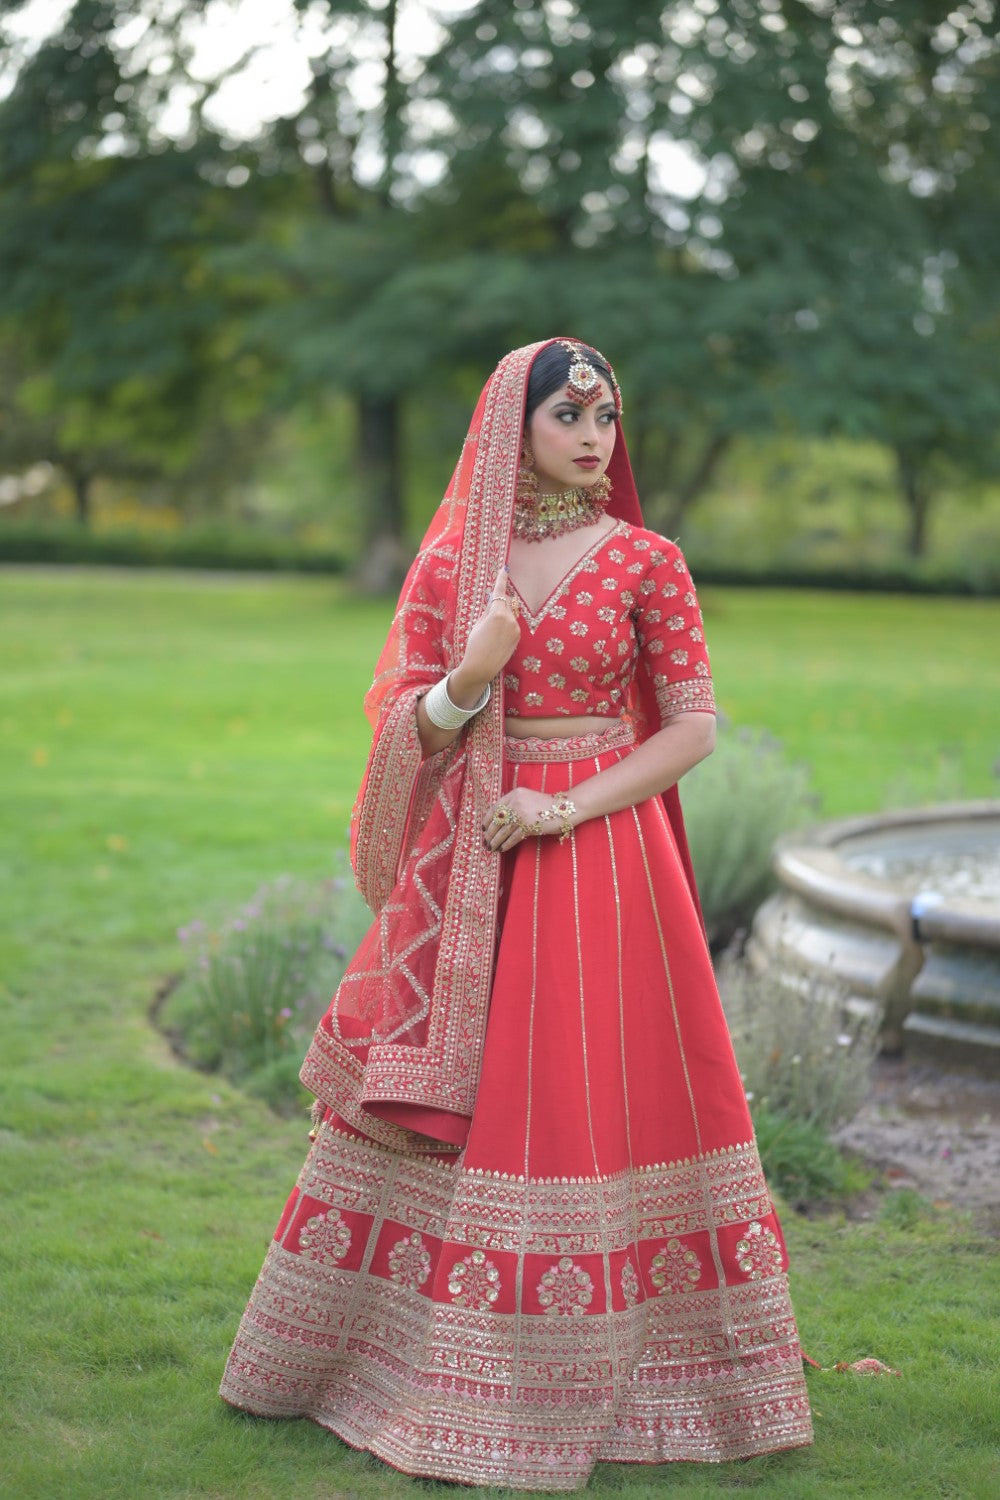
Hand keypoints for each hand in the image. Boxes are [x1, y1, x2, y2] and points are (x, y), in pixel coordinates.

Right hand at [453, 569, 520, 701]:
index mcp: (498, 614)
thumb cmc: (475, 645)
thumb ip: (488, 611)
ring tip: (490, 632)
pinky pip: (512, 624)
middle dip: (499, 603)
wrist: (481, 666)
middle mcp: (510, 619)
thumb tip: (493, 601)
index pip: (500, 592)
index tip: (504, 569)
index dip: (501, 580)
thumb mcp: (477, 624)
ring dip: (502, 616)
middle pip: (506, 603)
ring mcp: (516, 628)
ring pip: (509, 614)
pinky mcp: (518, 636)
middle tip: (488, 615)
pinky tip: (496, 638)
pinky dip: (505, 625)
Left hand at [482, 787, 574, 851]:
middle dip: (489, 833)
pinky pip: (513, 837)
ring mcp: (522, 814)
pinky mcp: (528, 825)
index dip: (487, 819)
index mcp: (515, 793)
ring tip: (491, 847)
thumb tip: (498, 820)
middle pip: (497, 820)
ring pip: (503, 831)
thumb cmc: (547, 805)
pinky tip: (502, 849)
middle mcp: (516, 802)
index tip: (483, 828)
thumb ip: (514, 804)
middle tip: (485, 841)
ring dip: (495, 841)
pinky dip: (506, 844)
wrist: (565, 809)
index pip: (495, 807)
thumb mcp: (528, 798)